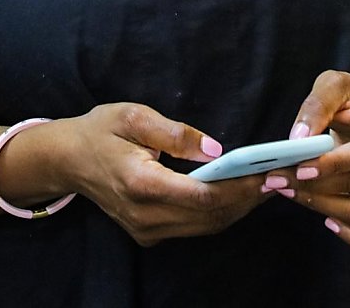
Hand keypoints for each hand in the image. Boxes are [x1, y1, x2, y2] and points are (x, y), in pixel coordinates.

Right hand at [45, 103, 268, 246]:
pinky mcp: (149, 233)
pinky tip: (240, 193)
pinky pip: (194, 227)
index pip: (202, 196)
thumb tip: (216, 148)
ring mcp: (146, 229)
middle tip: (283, 177)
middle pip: (210, 216)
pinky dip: (221, 212)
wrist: (66, 160)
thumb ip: (174, 132)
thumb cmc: (100, 130)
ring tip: (269, 184)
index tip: (270, 173)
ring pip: (206, 226)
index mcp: (141, 184)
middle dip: (250, 198)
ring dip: (240, 208)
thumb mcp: (132, 116)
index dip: (240, 187)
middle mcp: (146, 216)